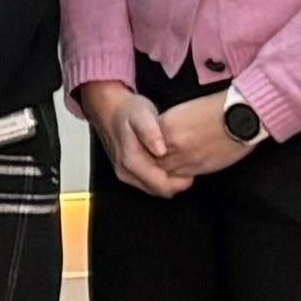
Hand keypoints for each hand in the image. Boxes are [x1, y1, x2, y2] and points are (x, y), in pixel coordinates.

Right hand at [75, 81, 184, 197]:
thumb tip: (160, 151)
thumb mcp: (142, 115)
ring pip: (154, 188)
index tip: (192, 169)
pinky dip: (161, 176)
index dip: (181, 182)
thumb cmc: (127, 110)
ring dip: (169, 180)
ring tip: (180, 162)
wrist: (108, 109)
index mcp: (131, 161)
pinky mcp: (127, 172)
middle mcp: (126, 172)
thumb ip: (150, 132)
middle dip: (176, 182)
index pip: (162, 187)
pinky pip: (149, 182)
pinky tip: (168, 162)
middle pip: (159, 191)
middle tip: (188, 165)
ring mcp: (125, 174)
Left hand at [155, 89, 262, 180]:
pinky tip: (187, 168)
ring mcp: (186, 158)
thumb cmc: (218, 107)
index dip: (149, 147)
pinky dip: (181, 174)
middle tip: (163, 158)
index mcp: (166, 126)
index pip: (146, 144)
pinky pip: (182, 176)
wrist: (243, 115)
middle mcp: (171, 144)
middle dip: (156, 160)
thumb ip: (170, 126)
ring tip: (176, 163)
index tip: (155, 147)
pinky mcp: (200, 168)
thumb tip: (162, 140)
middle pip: (153, 160)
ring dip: (168, 169)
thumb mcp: (185, 111)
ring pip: (166, 171)